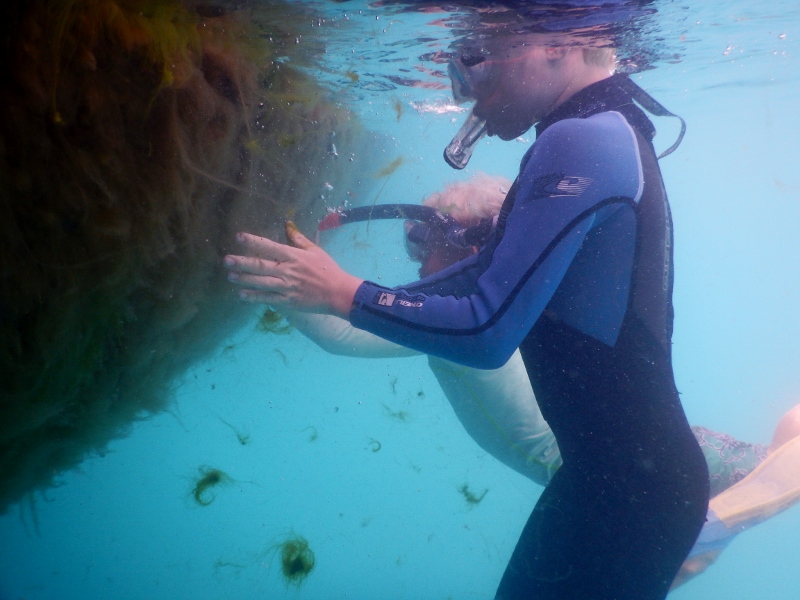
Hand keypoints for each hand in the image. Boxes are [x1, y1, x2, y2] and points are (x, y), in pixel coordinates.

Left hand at [224, 222, 362, 318]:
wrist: (338, 293)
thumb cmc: (327, 270)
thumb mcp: (315, 251)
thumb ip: (298, 239)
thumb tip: (287, 224)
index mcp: (293, 256)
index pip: (269, 246)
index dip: (253, 241)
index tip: (238, 237)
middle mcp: (288, 271)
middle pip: (261, 265)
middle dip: (242, 262)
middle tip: (226, 261)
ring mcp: (287, 287)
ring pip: (261, 282)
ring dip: (245, 279)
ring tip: (230, 276)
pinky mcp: (288, 301)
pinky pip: (268, 298)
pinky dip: (255, 297)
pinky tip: (242, 295)